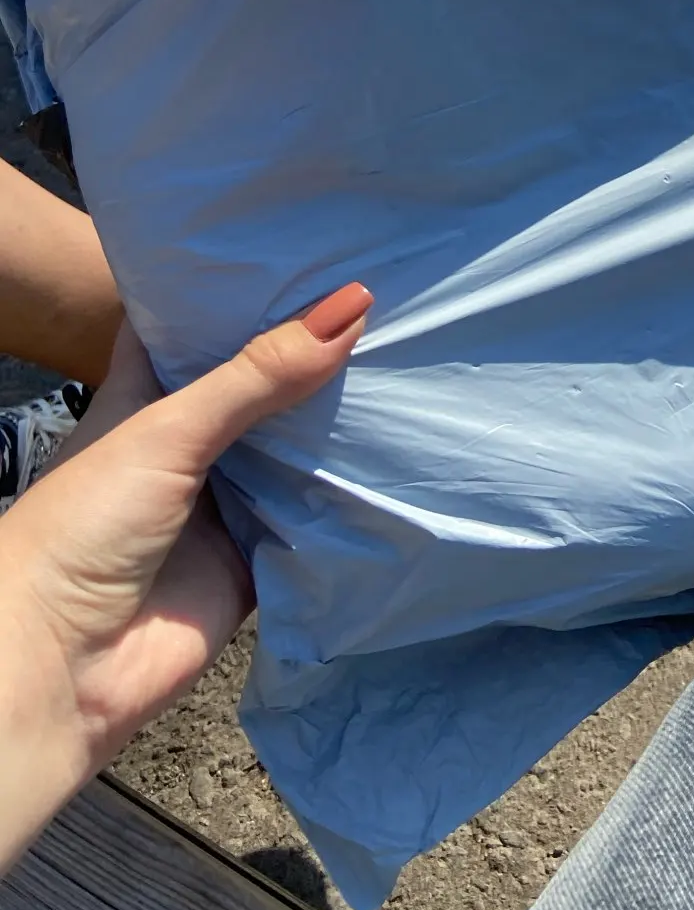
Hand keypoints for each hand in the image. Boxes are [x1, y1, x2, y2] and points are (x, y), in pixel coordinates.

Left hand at [0, 282, 369, 870]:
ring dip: (341, 416)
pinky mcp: (257, 557)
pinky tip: (409, 444)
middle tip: (394, 288)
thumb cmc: (86, 526)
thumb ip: (259, 373)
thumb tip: (355, 304)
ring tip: (417, 348)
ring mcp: (226, 499)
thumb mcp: (169, 430)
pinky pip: (317, 515)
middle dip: (316, 346)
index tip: (314, 240)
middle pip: (263, 381)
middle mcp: (191, 440)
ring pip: (297, 446)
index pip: (198, 321)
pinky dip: (352, 491)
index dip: (247, 282)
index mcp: (149, 394)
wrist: (61, 669)